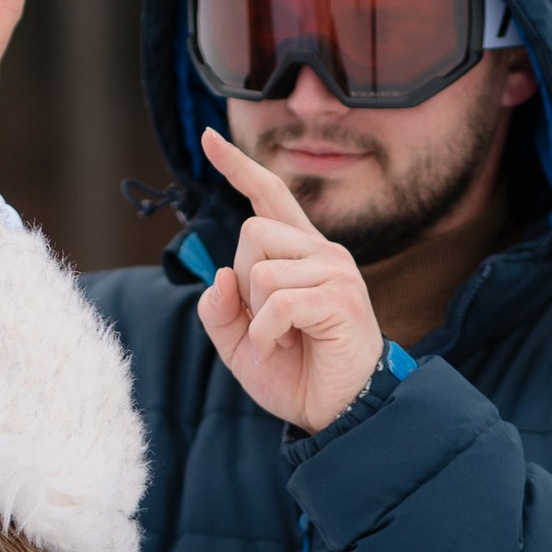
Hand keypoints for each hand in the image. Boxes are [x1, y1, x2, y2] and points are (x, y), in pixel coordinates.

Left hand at [195, 127, 385, 430]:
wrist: (337, 412)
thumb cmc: (294, 374)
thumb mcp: (239, 343)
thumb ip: (221, 309)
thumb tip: (220, 275)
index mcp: (299, 253)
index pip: (268, 196)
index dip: (238, 168)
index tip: (210, 139)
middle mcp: (322, 251)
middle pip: (252, 233)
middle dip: (242, 283)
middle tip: (263, 321)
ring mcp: (336, 272)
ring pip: (261, 271)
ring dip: (256, 316)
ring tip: (278, 340)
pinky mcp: (341, 299)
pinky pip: (279, 302)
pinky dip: (267, 333)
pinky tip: (280, 347)